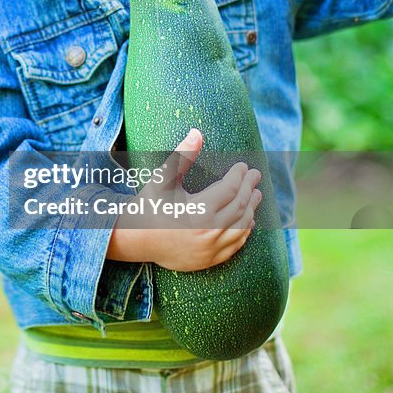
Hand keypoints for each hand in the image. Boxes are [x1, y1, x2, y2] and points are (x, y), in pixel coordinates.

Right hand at [107, 129, 262, 270]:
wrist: (136, 239)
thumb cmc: (149, 205)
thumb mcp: (163, 179)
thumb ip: (182, 156)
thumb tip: (197, 132)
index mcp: (198, 211)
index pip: (230, 189)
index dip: (239, 175)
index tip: (242, 166)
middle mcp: (208, 232)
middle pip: (240, 206)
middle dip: (249, 188)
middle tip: (255, 175)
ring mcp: (210, 249)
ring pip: (242, 227)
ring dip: (251, 209)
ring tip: (255, 194)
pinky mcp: (209, 259)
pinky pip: (235, 245)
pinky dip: (244, 231)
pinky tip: (248, 219)